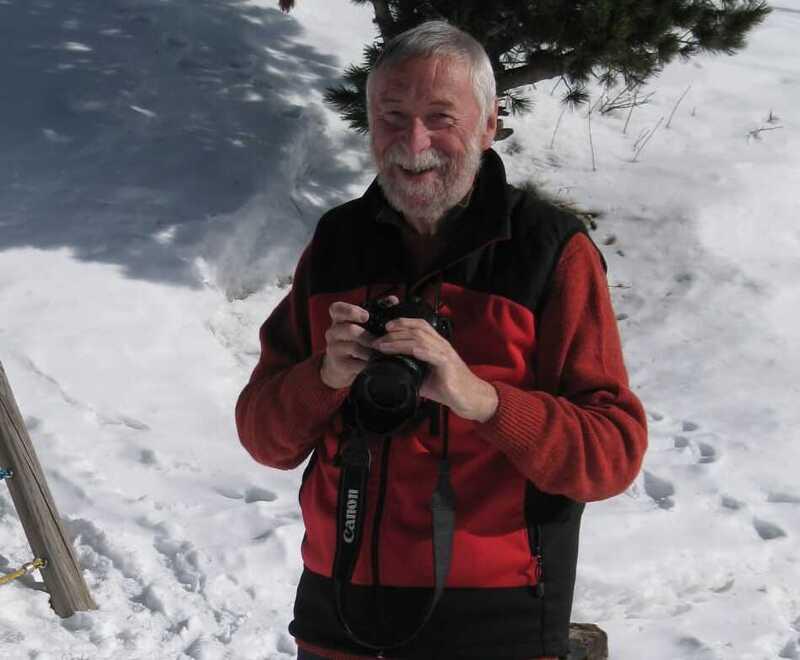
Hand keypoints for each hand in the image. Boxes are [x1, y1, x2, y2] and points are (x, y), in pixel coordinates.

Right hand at [319, 296, 398, 388]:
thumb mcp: (363, 325)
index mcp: (339, 318)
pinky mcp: (338, 364)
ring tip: (382, 352)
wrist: (341, 366)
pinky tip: (375, 364)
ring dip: (371, 350)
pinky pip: (355, 364)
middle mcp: (333, 331)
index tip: (366, 316)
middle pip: (349, 329)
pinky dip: (368, 364)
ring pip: (354, 347)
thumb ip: (377, 311)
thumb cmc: (356, 340)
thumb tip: (393, 299)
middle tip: (380, 340)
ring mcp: (333, 348)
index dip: (350, 311)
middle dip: (368, 335)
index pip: (337, 309)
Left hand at [371, 318, 498, 421]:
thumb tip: (389, 372)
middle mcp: (441, 346)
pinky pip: (434, 355)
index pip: (420, 326)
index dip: (403, 323)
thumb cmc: (448, 386)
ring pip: (421, 340)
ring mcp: (444, 355)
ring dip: (400, 342)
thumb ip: (410, 370)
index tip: (386, 328)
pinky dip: (422, 352)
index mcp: (436, 345)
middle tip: (379, 340)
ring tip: (385, 346)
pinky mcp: (448, 366)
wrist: (469, 398)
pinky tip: (412, 351)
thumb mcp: (425, 376)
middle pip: (418, 329)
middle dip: (396, 332)